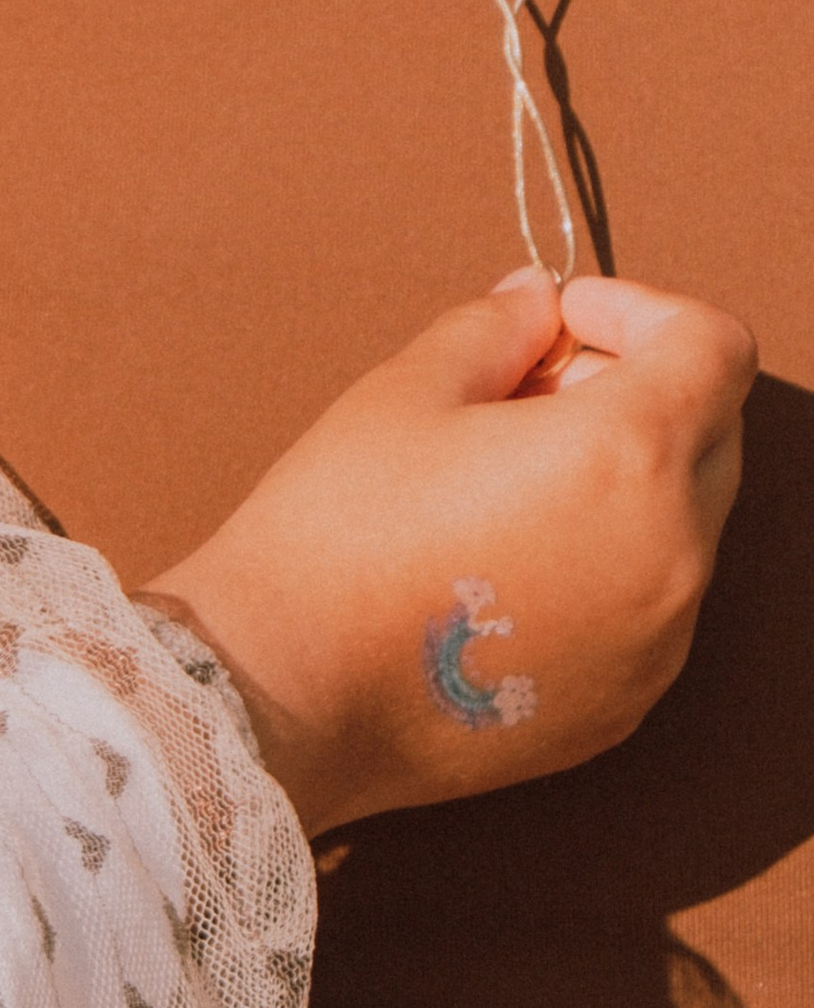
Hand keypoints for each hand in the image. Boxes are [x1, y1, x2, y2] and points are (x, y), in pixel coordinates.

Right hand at [144, 271, 754, 836]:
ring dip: (623, 476)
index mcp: (627, 457)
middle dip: (635, 387)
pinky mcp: (629, 703)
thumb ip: (497, 330)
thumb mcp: (408, 390)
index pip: (713, 348)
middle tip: (525, 389)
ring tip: (504, 478)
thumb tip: (538, 304)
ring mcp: (660, 643)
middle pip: (711, 432)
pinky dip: (607, 557)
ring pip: (683, 522)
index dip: (641, 308)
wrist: (293, 691)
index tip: (563, 320)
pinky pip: (651, 602)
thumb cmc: (340, 527)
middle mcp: (674, 555)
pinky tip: (503, 559)